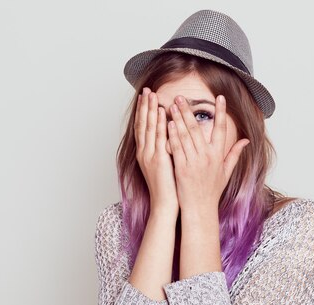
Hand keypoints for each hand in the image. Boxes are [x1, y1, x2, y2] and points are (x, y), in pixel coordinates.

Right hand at [134, 87, 178, 213]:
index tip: (145, 98)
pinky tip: (162, 113)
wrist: (165, 204)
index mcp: (145, 154)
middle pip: (143, 125)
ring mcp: (150, 156)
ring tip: (152, 95)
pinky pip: (159, 139)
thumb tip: (171, 137)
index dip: (143, 112)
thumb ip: (165, 150)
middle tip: (146, 90)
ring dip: (150, 111)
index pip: (143, 128)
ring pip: (149, 129)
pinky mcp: (159, 160)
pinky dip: (160, 125)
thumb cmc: (168, 187)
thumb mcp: (164, 165)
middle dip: (144, 107)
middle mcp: (144, 153)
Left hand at [166, 94, 249, 211]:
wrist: (200, 208)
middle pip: (198, 128)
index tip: (220, 98)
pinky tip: (168, 124)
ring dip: (178, 119)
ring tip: (172, 105)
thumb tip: (246, 140)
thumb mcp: (226, 172)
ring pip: (185, 136)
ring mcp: (194, 162)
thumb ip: (235, 154)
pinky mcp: (181, 168)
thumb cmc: (212, 190)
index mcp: (218, 155)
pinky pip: (176, 148)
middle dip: (189, 111)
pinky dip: (172, 135)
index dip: (221, 113)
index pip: (221, 129)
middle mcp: (207, 157)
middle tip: (181, 97)